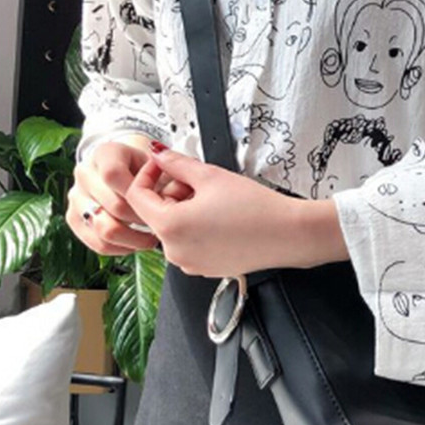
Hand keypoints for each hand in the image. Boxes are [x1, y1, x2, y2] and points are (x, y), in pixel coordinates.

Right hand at [66, 137, 190, 255]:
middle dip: (142, 218)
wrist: (129, 173)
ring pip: (104, 228)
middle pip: (112, 205)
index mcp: (104, 153)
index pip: (112, 175)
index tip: (157, 202)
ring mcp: (76, 196)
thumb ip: (164, 176)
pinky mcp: (74, 219)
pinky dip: (120, 248)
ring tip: (150, 237)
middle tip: (161, 224)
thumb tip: (171, 194)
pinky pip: (97, 243)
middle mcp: (84, 172)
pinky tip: (135, 243)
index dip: (137, 194)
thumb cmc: (147, 170)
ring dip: (132, 237)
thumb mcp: (158, 165)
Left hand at [123, 145, 316, 276]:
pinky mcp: (205, 269)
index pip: (136, 197)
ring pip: (174, 229)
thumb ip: (176, 163)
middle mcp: (175, 252)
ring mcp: (190, 263)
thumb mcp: (211, 176)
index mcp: (170, 227)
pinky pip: (190, 244)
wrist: (288, 234)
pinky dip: (198, 229)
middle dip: (173, 194)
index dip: (147, 174)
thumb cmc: (257, 209)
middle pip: (157, 214)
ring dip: (185, 211)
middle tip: (201, 182)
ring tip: (215, 201)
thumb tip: (158, 155)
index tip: (162, 165)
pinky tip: (221, 218)